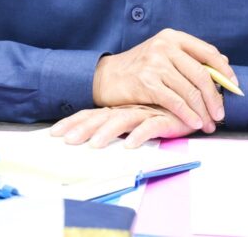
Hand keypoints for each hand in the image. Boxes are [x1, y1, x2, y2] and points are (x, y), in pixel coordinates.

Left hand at [50, 104, 201, 147]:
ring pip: (122, 121)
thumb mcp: (137, 117)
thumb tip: (93, 136)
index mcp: (120, 108)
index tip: (54, 132)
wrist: (192, 102)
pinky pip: (150, 127)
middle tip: (66, 140)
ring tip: (95, 146)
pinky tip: (130, 145)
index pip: (92, 114)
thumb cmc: (162, 111)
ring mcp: (146, 112)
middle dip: (82, 128)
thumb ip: (119, 121)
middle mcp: (129, 109)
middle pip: (101, 117)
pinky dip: (140, 135)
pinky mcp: (164, 117)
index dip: (74, 122)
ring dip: (108, 133)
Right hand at [92, 28, 236, 132]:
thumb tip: (223, 62)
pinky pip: (175, 101)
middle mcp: (165, 46)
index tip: (234, 86)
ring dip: (203, 111)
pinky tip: (194, 123)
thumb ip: (189, 57)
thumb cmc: (139, 67)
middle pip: (201, 75)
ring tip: (208, 124)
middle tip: (221, 115)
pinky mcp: (147, 82)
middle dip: (215, 98)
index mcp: (173, 37)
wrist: (106, 76)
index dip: (224, 71)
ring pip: (190, 90)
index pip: (208, 52)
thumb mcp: (163, 53)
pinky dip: (187, 114)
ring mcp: (155, 63)